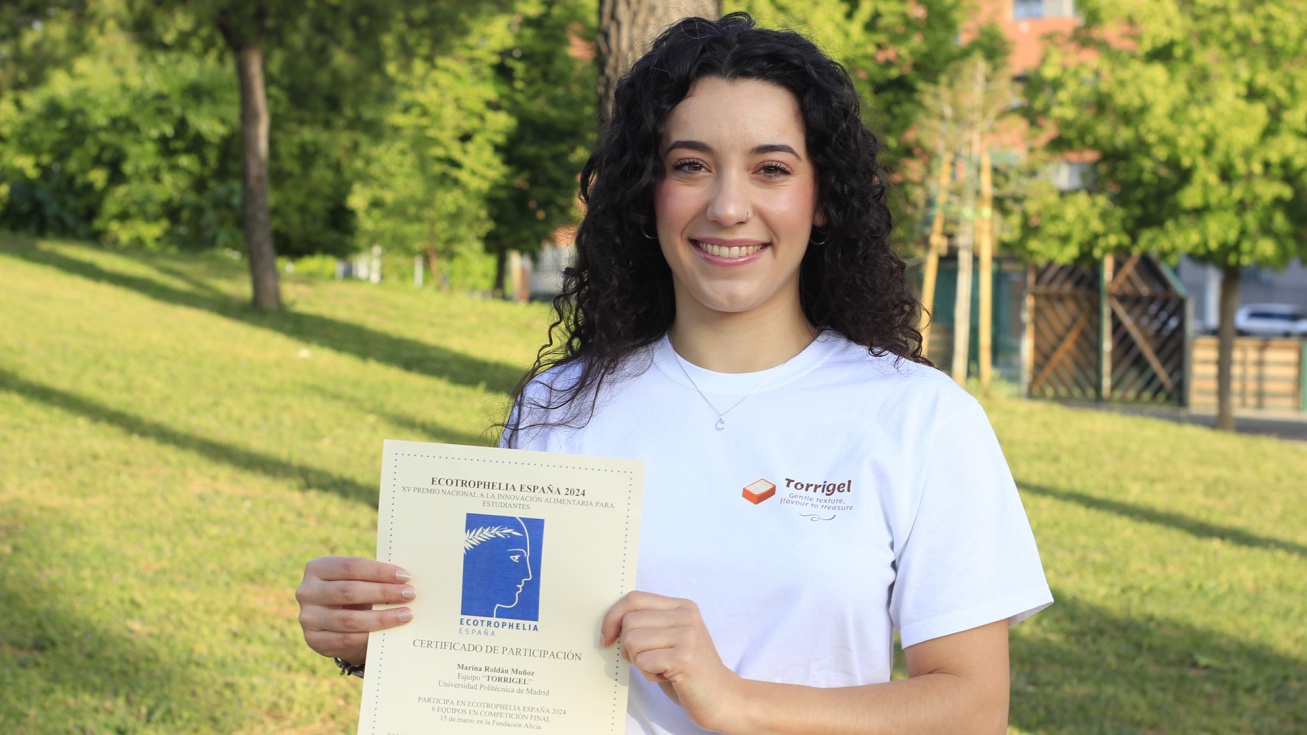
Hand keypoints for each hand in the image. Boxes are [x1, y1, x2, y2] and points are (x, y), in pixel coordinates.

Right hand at [295, 555, 415, 665]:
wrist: (334, 624)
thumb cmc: (352, 594)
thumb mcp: (356, 580)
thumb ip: (373, 577)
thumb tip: (405, 579)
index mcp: (317, 568)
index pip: (351, 567)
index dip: (380, 572)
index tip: (405, 577)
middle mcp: (307, 591)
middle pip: (349, 591)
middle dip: (383, 592)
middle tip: (410, 594)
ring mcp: (307, 617)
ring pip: (349, 619)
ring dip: (381, 618)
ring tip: (405, 614)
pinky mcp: (313, 640)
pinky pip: (345, 639)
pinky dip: (369, 636)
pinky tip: (388, 633)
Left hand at [601, 591, 741, 731]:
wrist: (723, 698)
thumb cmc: (688, 671)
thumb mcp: (670, 638)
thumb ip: (647, 624)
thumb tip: (609, 622)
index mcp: (681, 606)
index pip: (634, 599)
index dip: (612, 617)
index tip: (606, 638)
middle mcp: (686, 615)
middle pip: (629, 621)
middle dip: (629, 647)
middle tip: (649, 661)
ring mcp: (687, 634)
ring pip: (632, 640)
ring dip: (640, 662)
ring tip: (661, 668)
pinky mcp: (685, 657)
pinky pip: (644, 661)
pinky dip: (649, 674)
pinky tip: (668, 677)